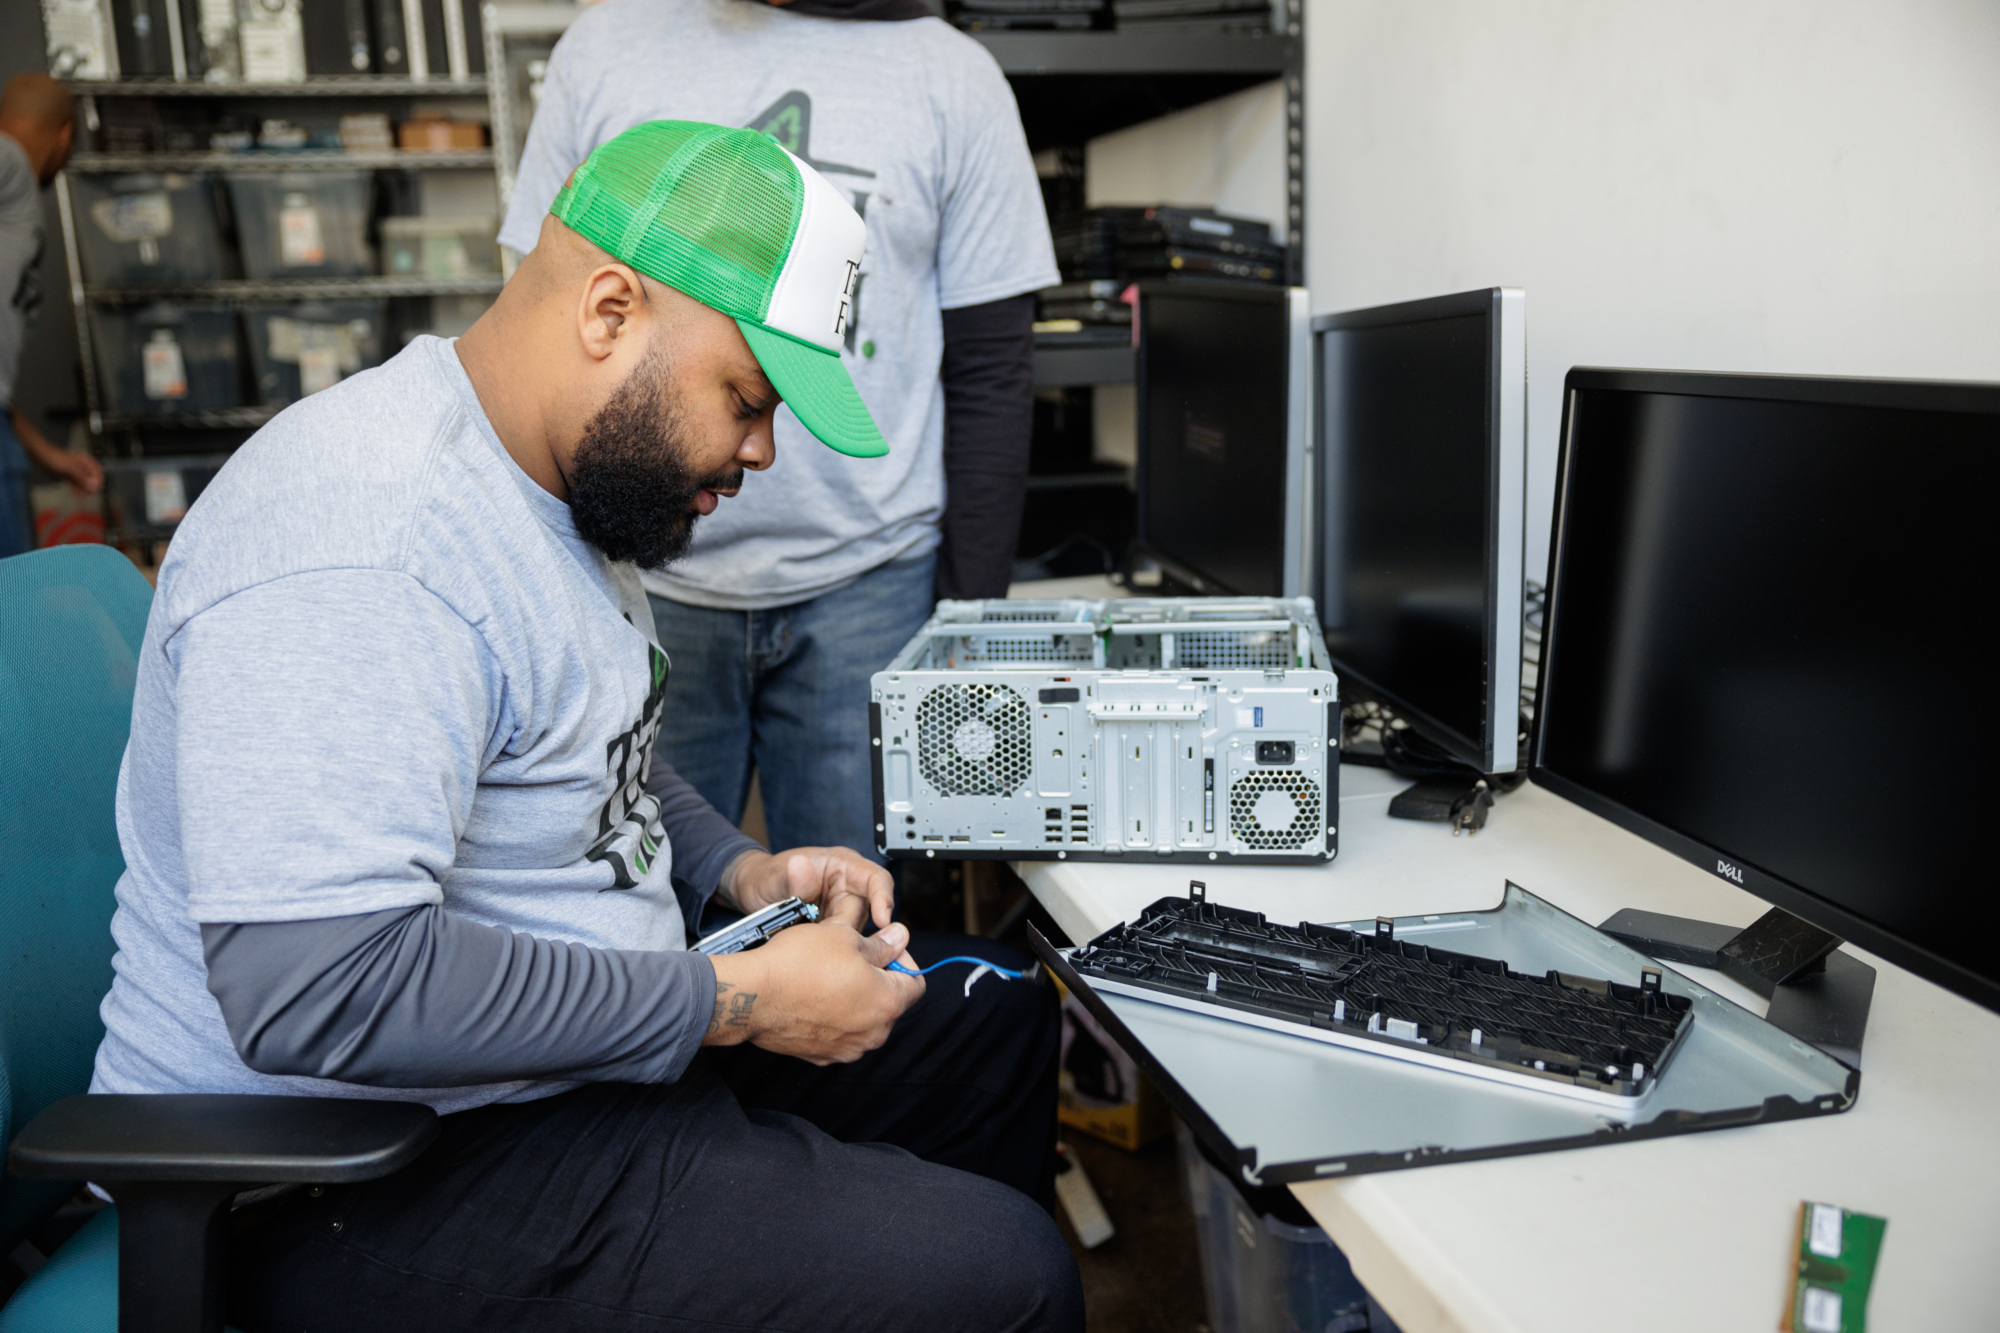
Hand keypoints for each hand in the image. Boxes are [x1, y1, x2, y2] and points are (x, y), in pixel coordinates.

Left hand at [51, 449, 102, 494]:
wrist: (40, 456)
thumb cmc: (55, 459)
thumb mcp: (69, 469)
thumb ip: (82, 478)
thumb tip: (93, 486)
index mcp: (85, 461)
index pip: (98, 472)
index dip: (98, 481)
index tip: (95, 490)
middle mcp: (82, 466)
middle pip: (92, 478)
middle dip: (90, 487)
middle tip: (87, 495)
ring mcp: (76, 471)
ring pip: (84, 482)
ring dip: (83, 489)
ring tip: (79, 494)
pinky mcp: (69, 476)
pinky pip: (76, 484)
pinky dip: (77, 489)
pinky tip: (74, 492)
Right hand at [703, 920, 923, 1064]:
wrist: (751, 996)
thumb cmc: (798, 964)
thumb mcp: (846, 937)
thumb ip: (882, 943)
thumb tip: (900, 938)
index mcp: (887, 1004)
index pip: (916, 982)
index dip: (902, 958)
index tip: (881, 946)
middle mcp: (873, 1034)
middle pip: (890, 1002)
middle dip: (877, 977)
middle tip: (851, 955)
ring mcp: (847, 1049)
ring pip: (864, 1017)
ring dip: (855, 996)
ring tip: (828, 974)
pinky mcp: (822, 1056)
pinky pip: (840, 1032)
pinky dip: (834, 1015)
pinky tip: (813, 995)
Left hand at [722, 846, 894, 932]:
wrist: (752, 894)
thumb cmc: (765, 877)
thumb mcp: (774, 876)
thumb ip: (790, 877)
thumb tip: (800, 866)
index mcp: (842, 866)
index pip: (875, 879)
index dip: (883, 898)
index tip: (882, 920)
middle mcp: (847, 887)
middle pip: (867, 913)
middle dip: (850, 929)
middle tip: (825, 938)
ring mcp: (842, 909)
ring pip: (855, 932)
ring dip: (838, 941)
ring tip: (810, 940)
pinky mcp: (835, 928)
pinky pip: (842, 942)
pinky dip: (831, 949)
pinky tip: (813, 951)